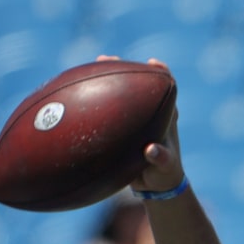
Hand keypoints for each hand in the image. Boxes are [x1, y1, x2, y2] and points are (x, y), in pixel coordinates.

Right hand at [95, 56, 183, 193]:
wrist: (154, 184)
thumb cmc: (164, 172)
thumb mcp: (165, 166)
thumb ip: (161, 158)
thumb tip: (151, 149)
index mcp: (166, 115)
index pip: (166, 87)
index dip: (161, 72)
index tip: (153, 64)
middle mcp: (150, 111)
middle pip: (138, 82)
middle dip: (124, 68)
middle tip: (108, 59)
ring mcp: (134, 117)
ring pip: (121, 92)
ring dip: (108, 78)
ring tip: (92, 66)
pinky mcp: (121, 126)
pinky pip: (107, 110)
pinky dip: (95, 102)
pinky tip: (76, 97)